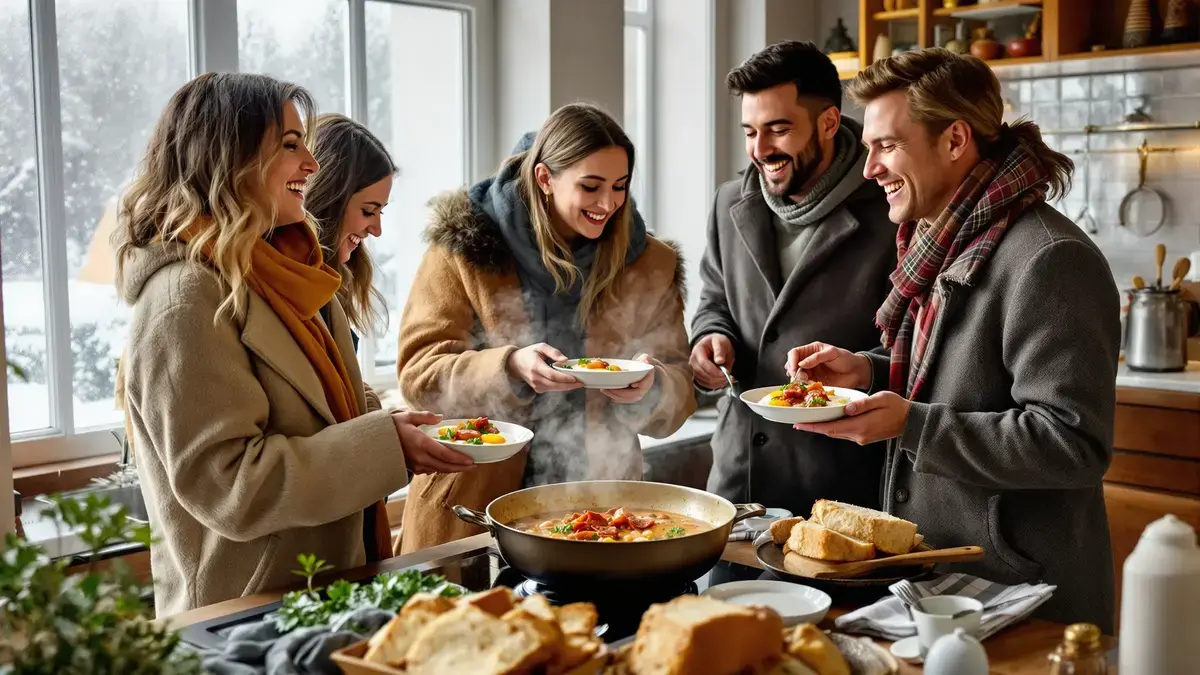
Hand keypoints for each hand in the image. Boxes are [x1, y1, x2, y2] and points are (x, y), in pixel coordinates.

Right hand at [391, 411, 475, 473]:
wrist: (373, 441)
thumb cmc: (390, 427)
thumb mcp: (407, 416)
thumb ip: (425, 416)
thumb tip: (440, 418)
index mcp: (420, 443)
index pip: (444, 455)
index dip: (459, 459)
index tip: (471, 461)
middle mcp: (419, 457)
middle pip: (444, 466)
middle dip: (460, 468)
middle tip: (473, 466)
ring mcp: (415, 465)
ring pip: (438, 470)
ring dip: (452, 469)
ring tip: (463, 466)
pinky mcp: (412, 468)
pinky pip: (430, 470)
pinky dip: (441, 468)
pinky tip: (447, 464)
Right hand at [506, 343, 583, 393]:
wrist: (514, 364)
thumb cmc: (529, 353)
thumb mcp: (540, 347)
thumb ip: (553, 352)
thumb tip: (565, 360)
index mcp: (535, 366)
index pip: (552, 375)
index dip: (564, 378)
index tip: (575, 378)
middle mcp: (535, 378)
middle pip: (555, 385)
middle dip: (569, 385)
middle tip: (581, 383)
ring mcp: (535, 385)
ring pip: (554, 388)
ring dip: (566, 387)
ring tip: (578, 383)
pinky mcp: (537, 389)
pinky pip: (551, 389)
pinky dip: (560, 387)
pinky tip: (568, 383)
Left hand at [602, 354, 656, 403]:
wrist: (642, 370)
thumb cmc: (642, 364)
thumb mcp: (645, 359)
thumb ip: (645, 359)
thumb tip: (645, 359)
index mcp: (648, 380)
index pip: (644, 385)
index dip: (639, 385)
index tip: (632, 384)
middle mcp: (643, 390)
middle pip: (632, 394)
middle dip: (620, 392)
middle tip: (609, 388)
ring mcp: (637, 394)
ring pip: (627, 398)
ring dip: (615, 395)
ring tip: (604, 390)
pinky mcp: (631, 396)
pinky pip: (624, 399)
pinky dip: (616, 397)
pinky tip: (608, 394)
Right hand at [690, 333, 734, 389]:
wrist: (714, 345)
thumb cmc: (718, 343)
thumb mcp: (721, 343)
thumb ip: (720, 351)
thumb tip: (719, 361)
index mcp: (698, 350)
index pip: (703, 363)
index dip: (714, 370)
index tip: (724, 374)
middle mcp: (693, 360)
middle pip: (702, 373)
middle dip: (716, 378)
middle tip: (728, 378)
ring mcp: (693, 368)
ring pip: (703, 380)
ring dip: (716, 382)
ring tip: (726, 379)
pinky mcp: (697, 375)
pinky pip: (704, 383)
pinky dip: (713, 385)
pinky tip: (721, 382)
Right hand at [786, 342, 870, 388]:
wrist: (857, 372)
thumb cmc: (846, 359)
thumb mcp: (832, 353)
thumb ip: (816, 357)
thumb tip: (801, 364)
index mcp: (811, 350)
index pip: (794, 353)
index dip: (791, 360)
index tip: (794, 369)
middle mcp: (808, 361)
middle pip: (792, 365)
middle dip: (794, 372)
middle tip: (800, 377)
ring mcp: (811, 372)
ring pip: (797, 377)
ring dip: (799, 380)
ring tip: (807, 382)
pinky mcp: (815, 383)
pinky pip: (805, 385)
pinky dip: (805, 387)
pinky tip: (811, 386)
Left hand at [792, 392, 911, 444]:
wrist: (911, 422)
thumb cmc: (897, 407)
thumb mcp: (881, 399)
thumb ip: (863, 404)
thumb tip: (847, 408)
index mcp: (861, 426)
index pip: (832, 427)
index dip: (814, 426)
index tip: (799, 424)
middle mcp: (859, 435)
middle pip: (831, 432)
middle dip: (813, 428)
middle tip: (797, 423)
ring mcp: (861, 438)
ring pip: (836, 433)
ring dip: (822, 428)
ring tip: (807, 421)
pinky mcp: (863, 437)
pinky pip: (843, 433)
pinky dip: (833, 428)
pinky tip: (827, 422)